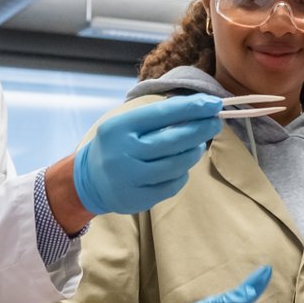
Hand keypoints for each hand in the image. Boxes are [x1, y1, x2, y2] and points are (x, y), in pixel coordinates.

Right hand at [73, 95, 223, 214]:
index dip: (191, 108)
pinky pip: (172, 185)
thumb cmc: (116, 145)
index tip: (213, 103)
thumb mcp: (126, 125)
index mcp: (118, 127)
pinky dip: (182, 174)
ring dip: (193, 153)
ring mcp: (130, 179)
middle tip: (215, 122)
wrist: (88, 181)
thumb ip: (156, 117)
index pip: (162, 114)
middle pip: (173, 141)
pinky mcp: (137, 199)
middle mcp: (122, 153)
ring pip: (176, 165)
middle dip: (199, 130)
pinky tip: (181, 167)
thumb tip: (198, 109)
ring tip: (198, 145)